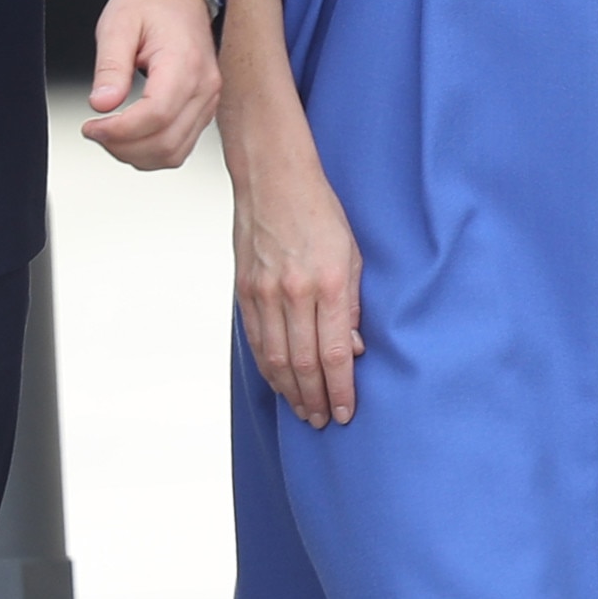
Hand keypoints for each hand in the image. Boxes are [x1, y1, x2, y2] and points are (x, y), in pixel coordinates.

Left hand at [80, 0, 220, 168]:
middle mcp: (204, 85)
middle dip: (123, 147)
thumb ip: (110, 67)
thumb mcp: (118, 24)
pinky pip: (181, 145)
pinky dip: (153, 150)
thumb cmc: (150, 0)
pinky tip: (130, 135)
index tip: (92, 127)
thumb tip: (102, 104)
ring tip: (110, 135)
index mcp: (184, 62)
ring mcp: (208, 99)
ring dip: (137, 154)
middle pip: (166, 143)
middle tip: (95, 132)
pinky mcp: (204, 107)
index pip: (155, 116)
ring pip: (175, 152)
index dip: (119, 132)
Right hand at [226, 117, 363, 429]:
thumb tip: (352, 349)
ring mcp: (265, 291)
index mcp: (329, 283)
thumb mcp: (353, 254)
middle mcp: (295, 291)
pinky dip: (267, 367)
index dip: (341, 389)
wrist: (273, 178)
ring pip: (275, 358)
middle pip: (303, 363)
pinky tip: (279, 381)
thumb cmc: (318, 211)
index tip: (346, 413)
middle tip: (322, 421)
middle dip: (315, 399)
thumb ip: (352, 305)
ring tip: (303, 410)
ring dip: (290, 391)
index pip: (335, 353)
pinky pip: (255, 339)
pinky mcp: (244, 288)